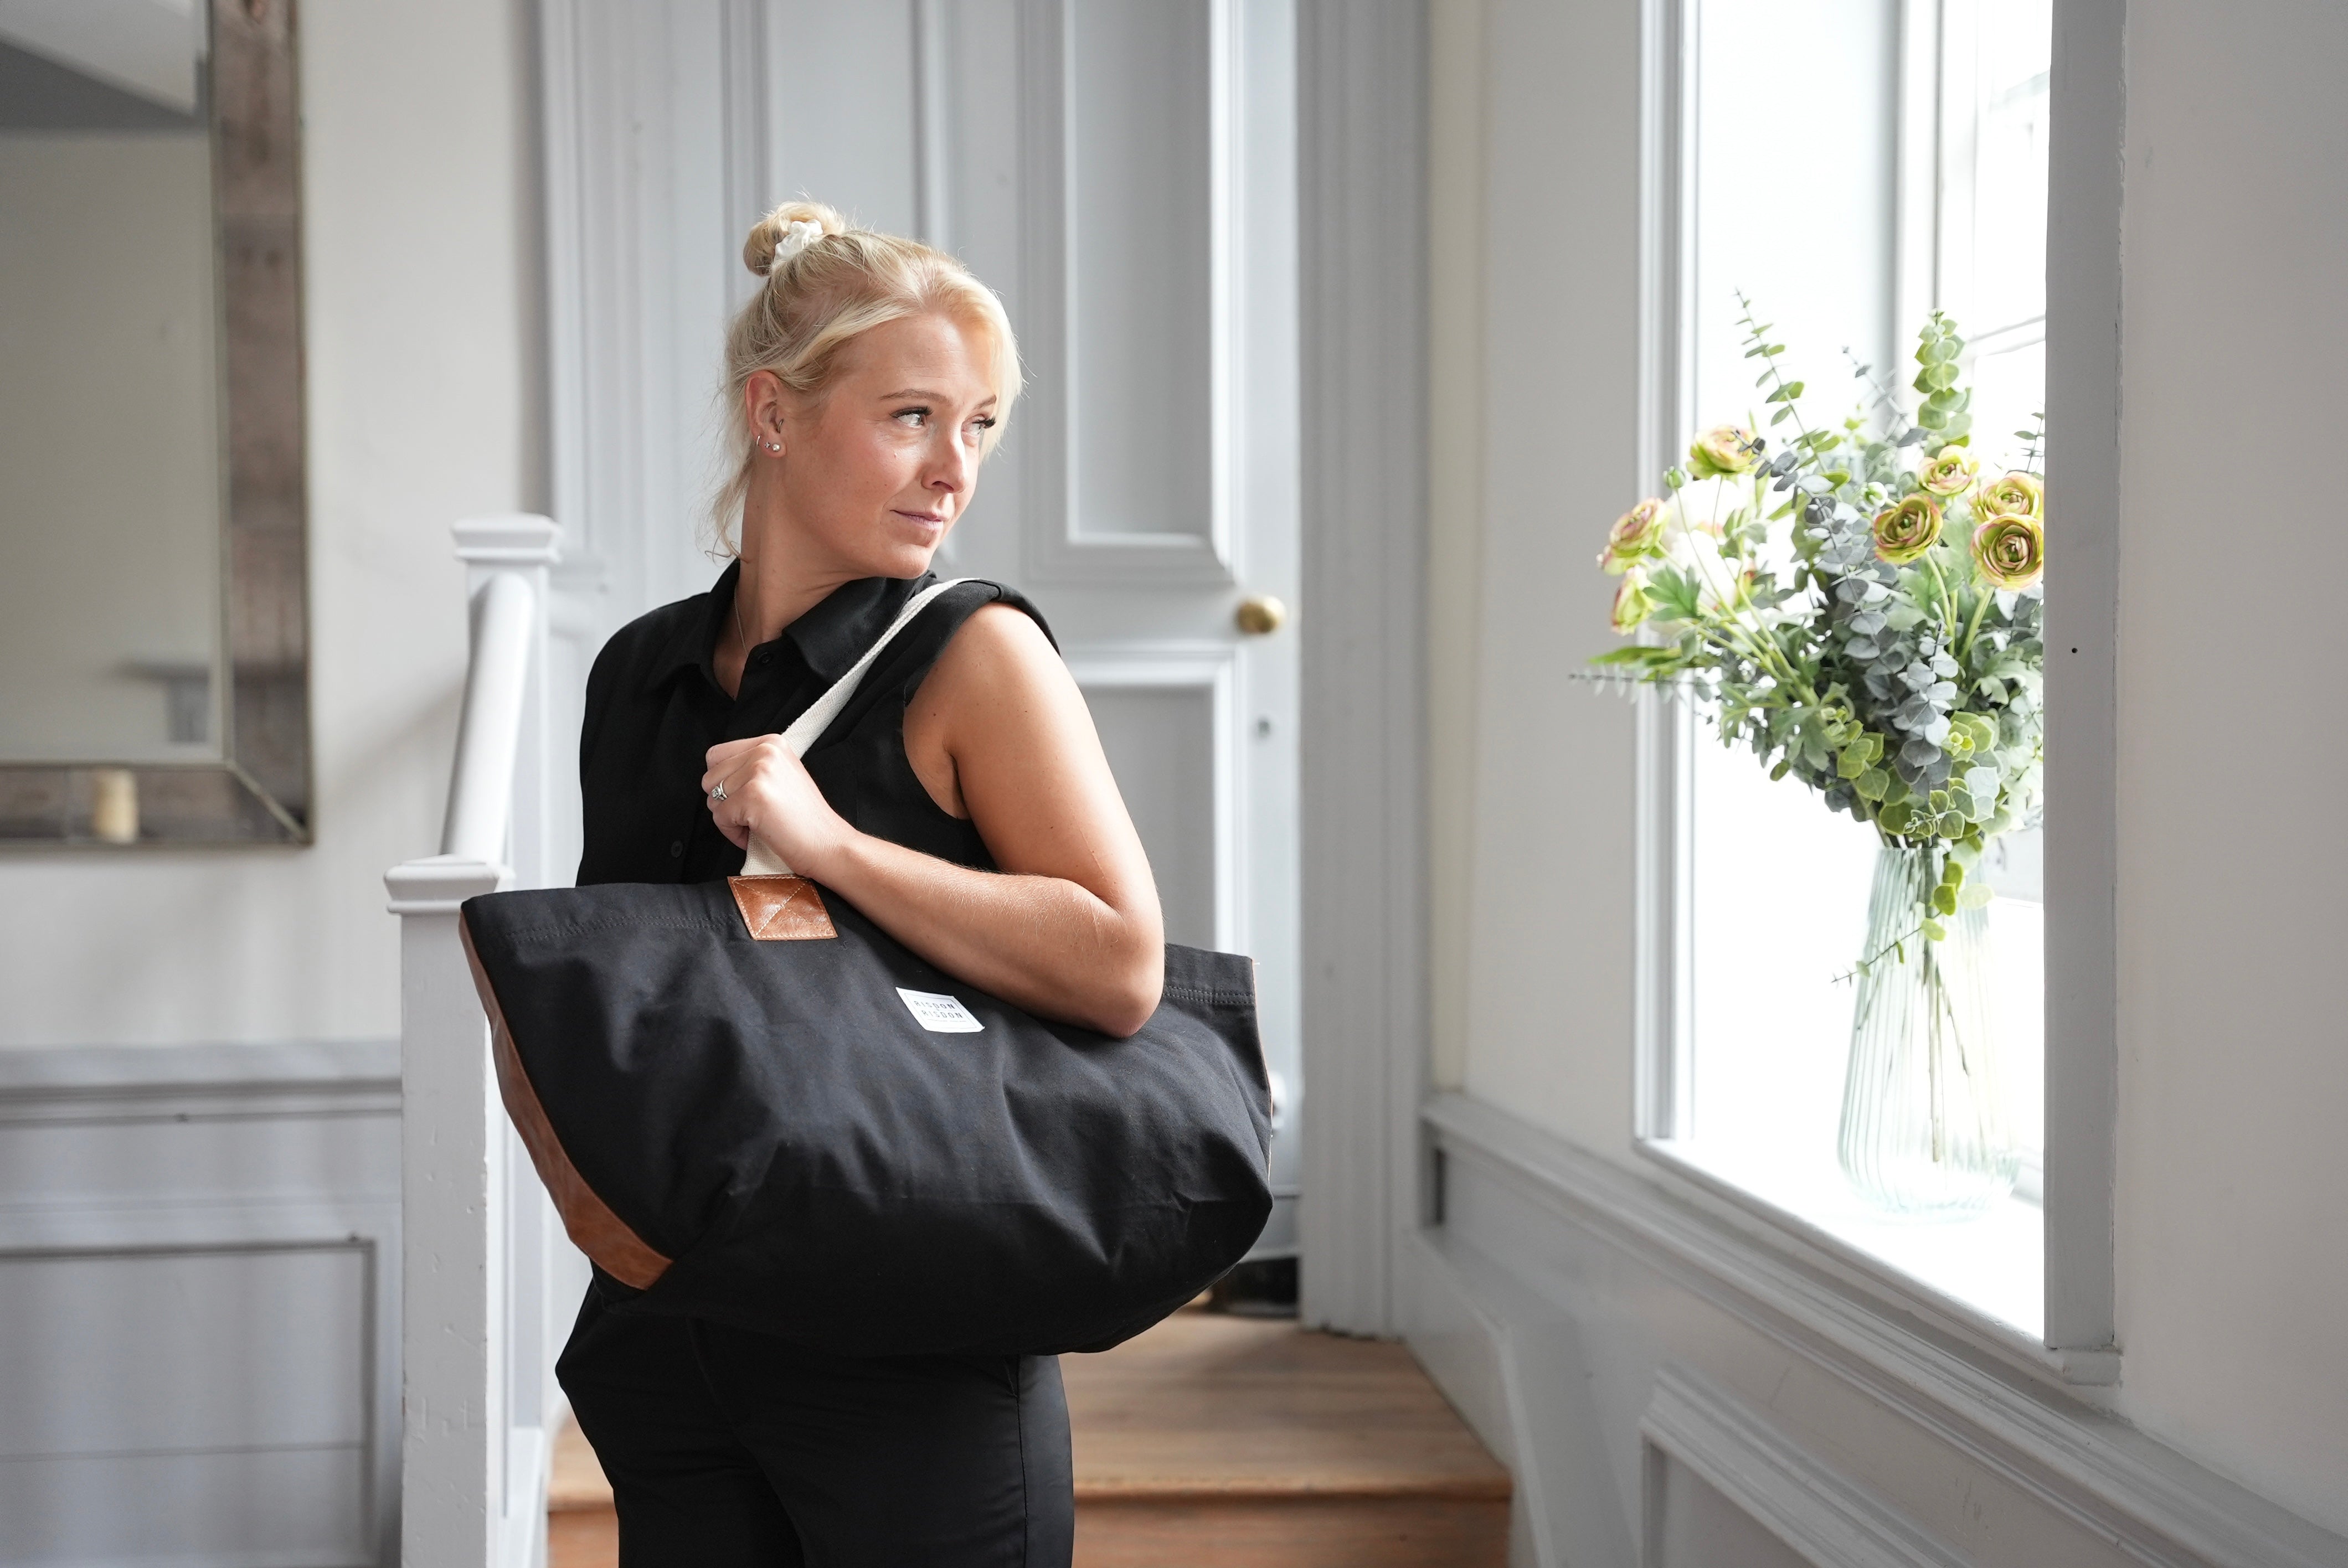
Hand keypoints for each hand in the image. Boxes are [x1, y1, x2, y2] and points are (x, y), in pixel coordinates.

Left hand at [701, 735, 853, 877]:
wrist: (829, 845)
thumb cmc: (805, 820)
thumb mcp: (781, 776)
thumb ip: (752, 767)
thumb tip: (716, 776)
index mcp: (771, 743)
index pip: (716, 756)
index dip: (725, 783)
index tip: (748, 798)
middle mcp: (765, 750)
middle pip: (710, 777)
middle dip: (725, 802)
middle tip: (753, 814)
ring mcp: (759, 771)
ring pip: (712, 798)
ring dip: (730, 818)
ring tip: (758, 824)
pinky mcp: (752, 795)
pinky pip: (719, 817)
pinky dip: (733, 833)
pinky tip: (758, 833)